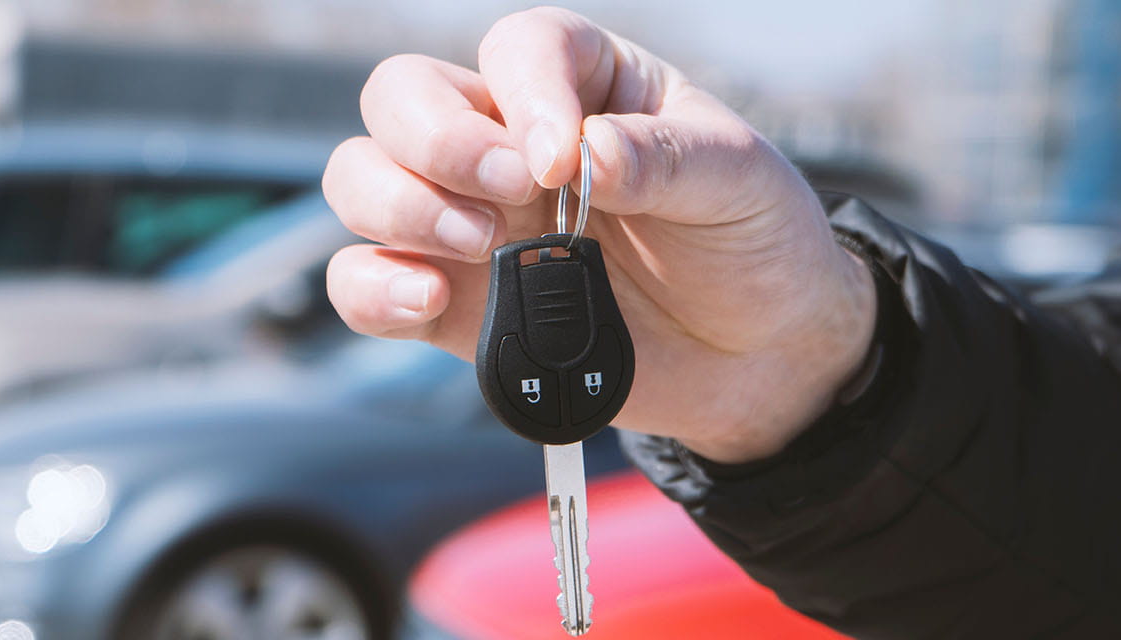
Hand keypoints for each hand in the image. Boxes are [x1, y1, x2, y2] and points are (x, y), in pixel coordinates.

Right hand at [322, 7, 875, 462]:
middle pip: (402, 96)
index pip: (518, 49)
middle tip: (509, 197)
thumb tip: (587, 154)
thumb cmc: (752, 241)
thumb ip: (666, 158)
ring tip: (480, 246)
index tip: (562, 161)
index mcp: (583, 85)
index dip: (526, 94)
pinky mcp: (455, 303)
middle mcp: (506, 141)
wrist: (759, 354)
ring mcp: (470, 221)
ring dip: (396, 204)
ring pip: (362, 178)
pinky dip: (371, 288)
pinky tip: (426, 297)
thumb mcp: (740, 182)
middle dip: (435, 141)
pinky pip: (364, 281)